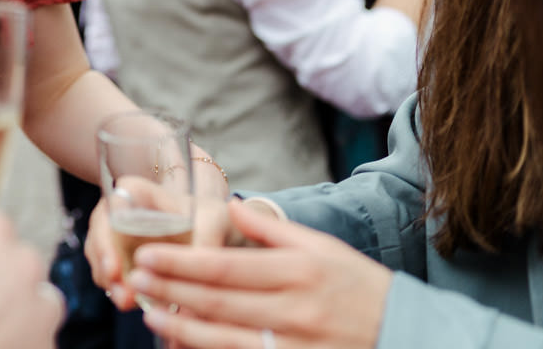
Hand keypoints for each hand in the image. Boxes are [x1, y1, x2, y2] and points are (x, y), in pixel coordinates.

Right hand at [86, 193, 238, 310]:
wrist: (205, 223)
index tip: (115, 268)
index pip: (111, 208)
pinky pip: (110, 275)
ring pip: (101, 259)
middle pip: (100, 237)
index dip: (109, 239)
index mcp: (133, 190)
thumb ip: (206, 243)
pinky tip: (135, 303)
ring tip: (128, 303)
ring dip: (112, 284)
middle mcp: (114, 210)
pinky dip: (119, 289)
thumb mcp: (213, 222)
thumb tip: (200, 280)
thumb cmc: (207, 214)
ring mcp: (111, 235)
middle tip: (124, 294)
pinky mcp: (117, 259)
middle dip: (108, 268)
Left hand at [128, 200, 390, 348]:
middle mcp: (295, 310)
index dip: (182, 263)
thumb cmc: (360, 286)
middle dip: (170, 291)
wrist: (407, 336)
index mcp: (298, 271)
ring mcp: (296, 347)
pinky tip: (183, 343)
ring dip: (181, 328)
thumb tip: (231, 206)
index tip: (148, 254)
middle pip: (218, 302)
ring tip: (148, 313)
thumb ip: (274, 230)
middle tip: (134, 279)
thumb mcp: (323, 247)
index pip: (226, 267)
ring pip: (225, 340)